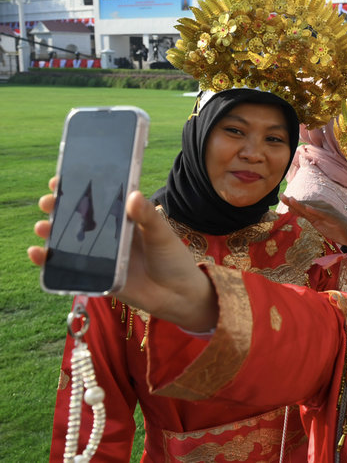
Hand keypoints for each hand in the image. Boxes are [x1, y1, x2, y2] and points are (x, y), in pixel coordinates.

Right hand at [29, 177, 217, 332]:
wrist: (178, 295)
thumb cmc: (172, 259)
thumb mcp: (162, 234)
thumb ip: (148, 217)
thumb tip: (133, 195)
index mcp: (124, 219)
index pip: (98, 200)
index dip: (77, 189)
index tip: (59, 180)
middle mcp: (109, 236)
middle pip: (77, 219)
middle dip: (58, 209)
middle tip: (48, 202)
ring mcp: (100, 256)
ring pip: (69, 242)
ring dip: (50, 233)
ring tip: (42, 227)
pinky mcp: (96, 277)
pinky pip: (69, 269)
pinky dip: (50, 262)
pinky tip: (38, 254)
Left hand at [279, 195, 346, 248]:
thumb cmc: (334, 228)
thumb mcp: (316, 222)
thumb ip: (305, 215)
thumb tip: (291, 208)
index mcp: (318, 208)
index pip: (303, 205)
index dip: (292, 202)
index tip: (282, 197)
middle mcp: (322, 207)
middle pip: (305, 205)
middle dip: (293, 201)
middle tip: (282, 196)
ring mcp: (327, 212)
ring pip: (311, 208)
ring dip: (301, 204)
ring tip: (291, 200)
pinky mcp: (332, 217)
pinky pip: (322, 214)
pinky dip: (315, 211)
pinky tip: (308, 208)